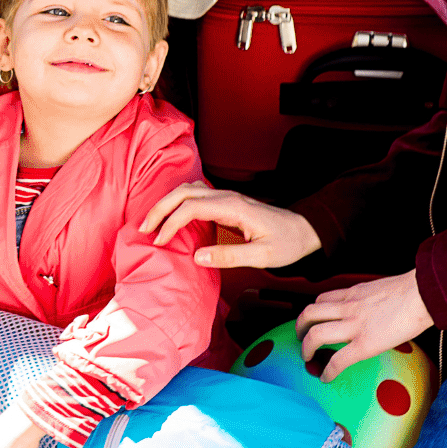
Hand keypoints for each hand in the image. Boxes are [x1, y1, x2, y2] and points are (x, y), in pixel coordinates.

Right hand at [140, 182, 322, 269]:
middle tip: (143, 230)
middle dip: (159, 209)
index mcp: (233, 208)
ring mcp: (226, 196)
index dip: (171, 223)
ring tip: (152, 224)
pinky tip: (172, 217)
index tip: (159, 241)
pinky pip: (195, 195)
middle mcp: (227, 197)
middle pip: (183, 192)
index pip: (191, 207)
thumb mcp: (262, 256)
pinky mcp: (225, 202)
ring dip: (166, 204)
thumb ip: (230, 256)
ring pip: (187, 190)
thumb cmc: (286, 243)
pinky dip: (177, 202)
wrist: (303, 230)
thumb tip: (196, 257)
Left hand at [294, 270, 432, 381]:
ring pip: (315, 335)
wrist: (422, 293)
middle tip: (300, 338)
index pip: (321, 299)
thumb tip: (374, 308)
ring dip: (306, 348)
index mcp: (353, 293)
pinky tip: (325, 378)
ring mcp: (354, 325)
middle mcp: (348, 307)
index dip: (312, 312)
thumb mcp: (381, 288)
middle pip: (309, 313)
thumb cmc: (412, 290)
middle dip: (299, 327)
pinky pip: (338, 360)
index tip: (312, 322)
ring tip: (307, 358)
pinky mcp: (365, 344)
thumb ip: (370, 298)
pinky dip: (328, 371)